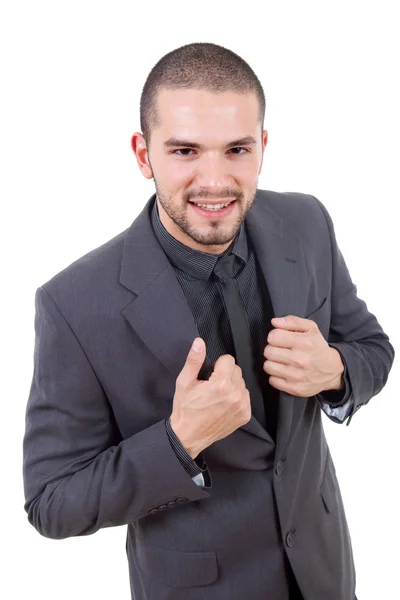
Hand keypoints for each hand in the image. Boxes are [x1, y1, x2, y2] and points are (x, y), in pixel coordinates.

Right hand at [170, 338, 250, 457]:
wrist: (188, 436)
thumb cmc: (185, 408)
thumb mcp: (184, 382)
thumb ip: (194, 360)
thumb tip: (199, 342)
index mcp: (220, 384)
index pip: (228, 360)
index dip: (217, 365)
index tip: (209, 375)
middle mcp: (235, 395)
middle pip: (237, 370)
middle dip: (225, 374)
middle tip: (212, 386)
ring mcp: (242, 406)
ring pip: (242, 382)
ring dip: (232, 385)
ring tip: (218, 396)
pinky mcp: (245, 415)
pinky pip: (246, 396)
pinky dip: (237, 397)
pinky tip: (224, 404)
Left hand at [263, 316, 343, 396]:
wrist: (333, 370)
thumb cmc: (318, 347)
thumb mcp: (311, 328)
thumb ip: (292, 321)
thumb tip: (274, 322)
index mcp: (304, 343)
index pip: (273, 336)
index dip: (274, 336)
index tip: (280, 339)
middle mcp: (300, 360)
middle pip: (268, 352)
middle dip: (272, 349)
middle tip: (281, 350)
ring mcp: (297, 376)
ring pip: (268, 366)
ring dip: (273, 363)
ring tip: (282, 361)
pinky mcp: (295, 388)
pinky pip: (272, 380)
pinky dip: (276, 376)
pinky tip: (284, 372)